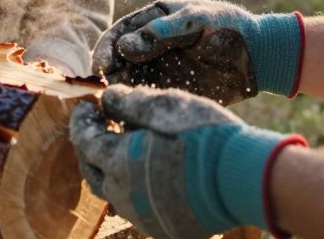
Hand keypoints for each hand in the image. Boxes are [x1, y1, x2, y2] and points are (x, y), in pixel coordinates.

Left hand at [70, 85, 304, 238]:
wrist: (242, 177)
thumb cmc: (201, 135)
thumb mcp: (162, 106)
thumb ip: (129, 102)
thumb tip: (107, 98)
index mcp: (117, 162)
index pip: (83, 140)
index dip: (81, 121)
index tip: (87, 107)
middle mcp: (124, 195)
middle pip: (92, 172)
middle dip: (90, 148)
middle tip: (98, 128)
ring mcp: (145, 216)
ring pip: (115, 194)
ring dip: (112, 171)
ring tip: (124, 150)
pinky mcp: (166, 227)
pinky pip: (140, 208)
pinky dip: (136, 188)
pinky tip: (150, 173)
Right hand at [92, 0, 302, 103]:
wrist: (260, 56)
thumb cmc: (230, 28)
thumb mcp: (199, 20)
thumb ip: (164, 31)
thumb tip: (125, 46)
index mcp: (155, 21)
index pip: (121, 33)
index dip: (106, 48)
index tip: (99, 66)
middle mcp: (152, 46)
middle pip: (119, 60)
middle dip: (108, 74)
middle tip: (103, 91)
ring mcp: (161, 69)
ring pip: (129, 82)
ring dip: (119, 93)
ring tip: (113, 106)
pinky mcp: (172, 91)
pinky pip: (148, 99)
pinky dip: (137, 107)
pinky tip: (131, 116)